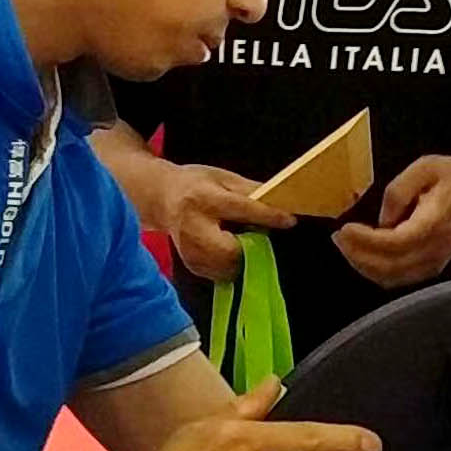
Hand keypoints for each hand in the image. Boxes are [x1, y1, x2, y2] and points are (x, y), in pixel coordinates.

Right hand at [146, 160, 292, 282]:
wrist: (162, 198)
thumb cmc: (196, 185)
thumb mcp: (224, 178)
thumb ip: (251, 191)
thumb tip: (279, 202)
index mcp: (204, 199)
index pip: (241, 209)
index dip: (268, 216)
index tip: (288, 220)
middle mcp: (194, 227)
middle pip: (233, 249)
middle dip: (250, 245)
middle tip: (252, 233)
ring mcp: (190, 250)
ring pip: (229, 266)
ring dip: (242, 256)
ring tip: (234, 238)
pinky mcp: (193, 265)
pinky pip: (222, 273)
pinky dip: (231, 263)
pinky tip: (225, 246)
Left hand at [333, 155, 450, 290]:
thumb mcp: (426, 167)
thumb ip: (399, 190)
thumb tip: (381, 220)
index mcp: (434, 224)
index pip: (395, 243)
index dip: (366, 241)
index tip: (345, 228)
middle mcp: (434, 250)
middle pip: (389, 266)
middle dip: (357, 254)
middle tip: (338, 237)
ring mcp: (433, 263)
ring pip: (391, 278)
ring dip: (363, 265)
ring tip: (345, 244)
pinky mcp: (430, 268)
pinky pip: (398, 278)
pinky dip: (375, 271)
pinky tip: (362, 254)